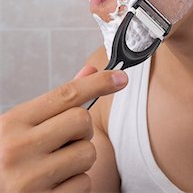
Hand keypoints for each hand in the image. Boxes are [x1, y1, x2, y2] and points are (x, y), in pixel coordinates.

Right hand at [0, 66, 127, 191]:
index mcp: (13, 122)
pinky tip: (54, 184)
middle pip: (82, 120)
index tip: (121, 77)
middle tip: (65, 140)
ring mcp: (29, 179)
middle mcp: (18, 148)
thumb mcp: (24, 125)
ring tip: (56, 164)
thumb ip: (58, 100)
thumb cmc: (8, 157)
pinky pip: (84, 183)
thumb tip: (90, 71)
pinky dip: (75, 184)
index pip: (67, 94)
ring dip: (80, 159)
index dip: (98, 83)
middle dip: (82, 130)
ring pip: (88, 153)